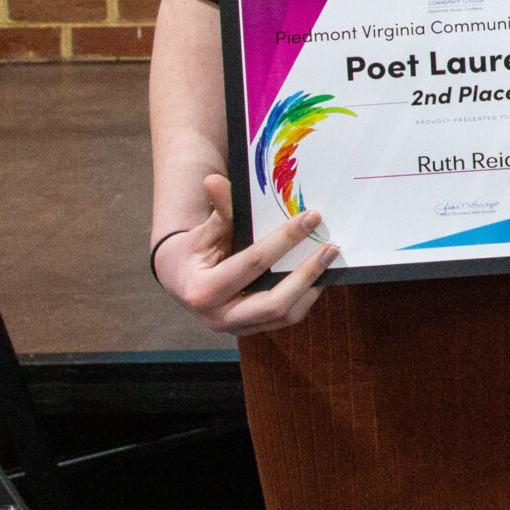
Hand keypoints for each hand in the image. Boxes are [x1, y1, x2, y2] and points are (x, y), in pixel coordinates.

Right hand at [153, 173, 337, 335]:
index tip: (311, 218)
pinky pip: (286, 318)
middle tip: (330, 247)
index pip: (253, 263)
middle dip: (306, 273)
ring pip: (285, 315)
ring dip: (312, 286)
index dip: (285, 239)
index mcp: (203, 290)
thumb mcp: (202, 231)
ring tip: (329, 258)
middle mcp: (220, 317)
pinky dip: (306, 296)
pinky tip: (319, 274)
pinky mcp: (251, 329)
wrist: (179, 279)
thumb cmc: (193, 251)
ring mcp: (237, 327)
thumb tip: (215, 181)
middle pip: (274, 303)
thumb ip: (219, 211)